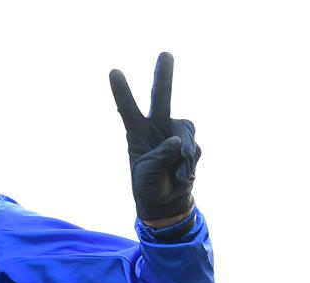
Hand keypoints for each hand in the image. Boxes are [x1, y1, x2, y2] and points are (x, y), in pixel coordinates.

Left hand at [109, 52, 200, 220]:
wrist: (165, 201)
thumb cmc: (147, 185)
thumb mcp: (147, 172)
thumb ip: (160, 155)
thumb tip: (177, 141)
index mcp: (136, 133)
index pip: (127, 109)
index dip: (122, 91)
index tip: (114, 71)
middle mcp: (155, 127)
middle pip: (161, 97)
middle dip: (164, 75)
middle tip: (165, 54)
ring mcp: (174, 134)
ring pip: (186, 129)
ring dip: (185, 152)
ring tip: (177, 172)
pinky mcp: (189, 144)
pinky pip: (195, 148)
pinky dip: (190, 164)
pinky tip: (182, 175)